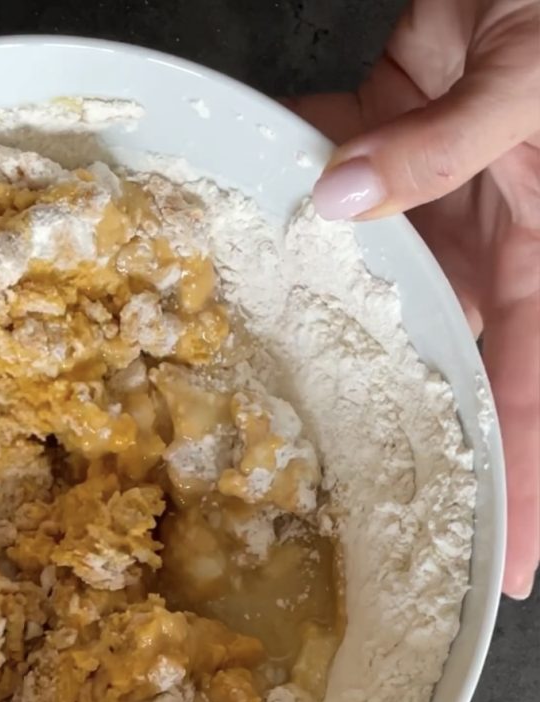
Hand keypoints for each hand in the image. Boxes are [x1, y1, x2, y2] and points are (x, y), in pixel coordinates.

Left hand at [289, 0, 539, 598]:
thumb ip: (446, 146)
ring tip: (267, 382)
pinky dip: (293, 196)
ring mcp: (442, 201)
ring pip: (380, 282)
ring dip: (325, 313)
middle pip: (452, 359)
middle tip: (355, 506)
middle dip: (405, 427)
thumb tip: (344, 202)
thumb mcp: (533, 77)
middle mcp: (498, 242)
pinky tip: (247, 226)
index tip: (508, 566)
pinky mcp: (394, 151)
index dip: (528, 484)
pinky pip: (338, 189)